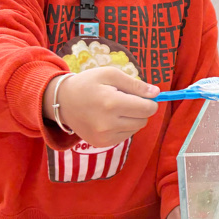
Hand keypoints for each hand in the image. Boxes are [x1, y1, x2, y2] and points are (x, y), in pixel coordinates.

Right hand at [43, 68, 159, 147]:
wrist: (62, 102)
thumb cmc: (88, 84)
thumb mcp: (110, 75)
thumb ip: (135, 84)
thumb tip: (156, 93)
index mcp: (111, 103)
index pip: (147, 108)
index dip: (150, 101)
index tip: (143, 95)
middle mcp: (108, 124)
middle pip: (144, 120)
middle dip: (141, 109)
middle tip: (126, 99)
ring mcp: (104, 136)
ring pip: (136, 128)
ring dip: (132, 118)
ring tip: (115, 108)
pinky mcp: (101, 143)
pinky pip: (125, 135)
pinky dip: (123, 126)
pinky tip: (110, 118)